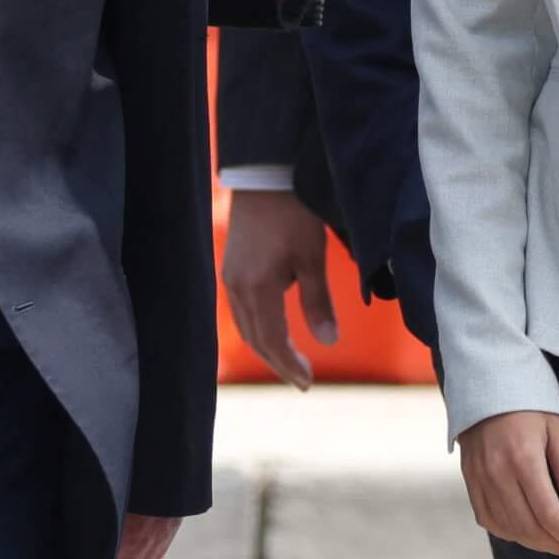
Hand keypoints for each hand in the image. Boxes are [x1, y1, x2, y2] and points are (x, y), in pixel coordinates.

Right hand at [221, 189, 336, 389]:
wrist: (265, 175)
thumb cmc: (294, 213)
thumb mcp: (313, 257)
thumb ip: (318, 302)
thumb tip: (329, 342)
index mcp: (257, 289)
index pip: (272, 342)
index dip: (290, 366)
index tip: (308, 383)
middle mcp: (236, 287)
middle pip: (255, 339)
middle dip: (279, 363)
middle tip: (302, 381)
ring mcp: (230, 276)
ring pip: (246, 326)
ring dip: (267, 347)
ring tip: (289, 361)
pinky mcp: (231, 266)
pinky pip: (241, 309)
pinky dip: (258, 327)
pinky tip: (273, 329)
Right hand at [456, 410, 558, 557]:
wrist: (485, 380)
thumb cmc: (527, 401)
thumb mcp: (556, 429)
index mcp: (523, 458)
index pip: (549, 514)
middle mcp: (498, 472)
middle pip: (529, 527)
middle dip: (556, 545)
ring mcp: (479, 477)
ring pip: (508, 528)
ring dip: (534, 542)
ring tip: (555, 541)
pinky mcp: (469, 478)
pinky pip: (487, 518)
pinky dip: (508, 531)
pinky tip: (525, 530)